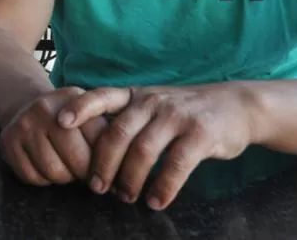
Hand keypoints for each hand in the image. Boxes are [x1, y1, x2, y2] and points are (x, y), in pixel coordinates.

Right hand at [0, 87, 108, 185]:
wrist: (24, 104)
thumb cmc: (65, 116)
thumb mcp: (87, 112)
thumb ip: (106, 134)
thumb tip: (122, 178)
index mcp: (72, 98)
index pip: (99, 140)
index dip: (106, 161)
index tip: (106, 169)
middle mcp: (45, 108)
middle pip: (77, 160)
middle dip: (84, 172)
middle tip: (83, 169)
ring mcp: (24, 125)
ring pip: (54, 172)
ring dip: (63, 177)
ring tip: (63, 165)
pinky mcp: (7, 142)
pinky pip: (32, 177)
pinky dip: (42, 178)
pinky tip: (44, 164)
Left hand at [58, 84, 259, 209]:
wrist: (237, 106)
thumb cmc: (184, 111)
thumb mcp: (152, 104)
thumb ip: (125, 119)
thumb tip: (89, 148)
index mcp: (136, 95)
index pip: (101, 96)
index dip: (79, 107)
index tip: (59, 123)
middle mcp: (153, 101)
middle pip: (117, 133)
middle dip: (102, 163)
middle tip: (96, 188)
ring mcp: (177, 116)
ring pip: (143, 151)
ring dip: (130, 179)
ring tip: (126, 198)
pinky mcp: (201, 134)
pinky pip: (177, 164)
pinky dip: (163, 187)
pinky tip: (156, 201)